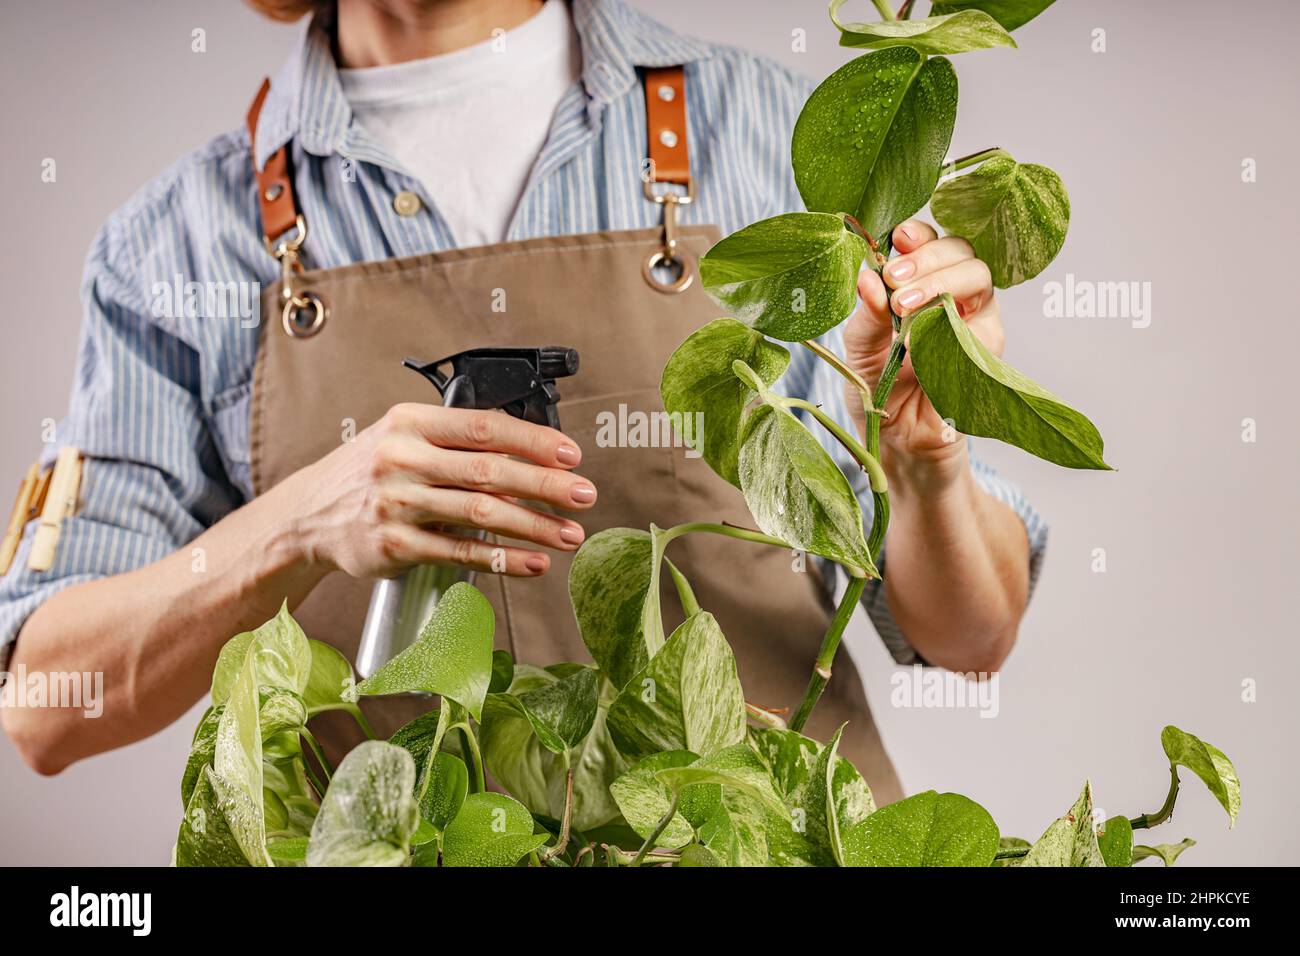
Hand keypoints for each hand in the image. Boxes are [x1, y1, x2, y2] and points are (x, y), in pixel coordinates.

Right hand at [283, 403, 595, 578]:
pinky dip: (502, 559)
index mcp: (410, 423)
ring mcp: (397, 504)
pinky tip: (532, 563)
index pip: (484, 426)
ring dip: (533, 526)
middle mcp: (402, 459)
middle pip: (489, 470)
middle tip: (584, 495)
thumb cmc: (371, 472)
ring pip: (480, 513)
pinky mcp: (395, 546)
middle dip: (545, 485)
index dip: (533, 440)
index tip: (571, 455)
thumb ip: (457, 440)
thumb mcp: (404, 437)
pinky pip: (460, 553)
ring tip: (569, 534)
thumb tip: (533, 451)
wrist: (307, 514)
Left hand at [843, 219, 1003, 484]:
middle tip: (895, 278)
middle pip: (960, 251)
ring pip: (978, 279)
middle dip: (928, 258)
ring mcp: (976, 322)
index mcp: (921, 284)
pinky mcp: (988, 354)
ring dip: (941, 285)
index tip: (897, 238)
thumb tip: (866, 277)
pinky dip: (949, 332)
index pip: (929, 242)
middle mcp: (954, 296)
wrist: (900, 444)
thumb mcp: (860, 353)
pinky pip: (982, 329)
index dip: (918, 234)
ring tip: (903, 308)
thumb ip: (866, 317)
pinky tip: (918, 347)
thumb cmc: (880, 390)